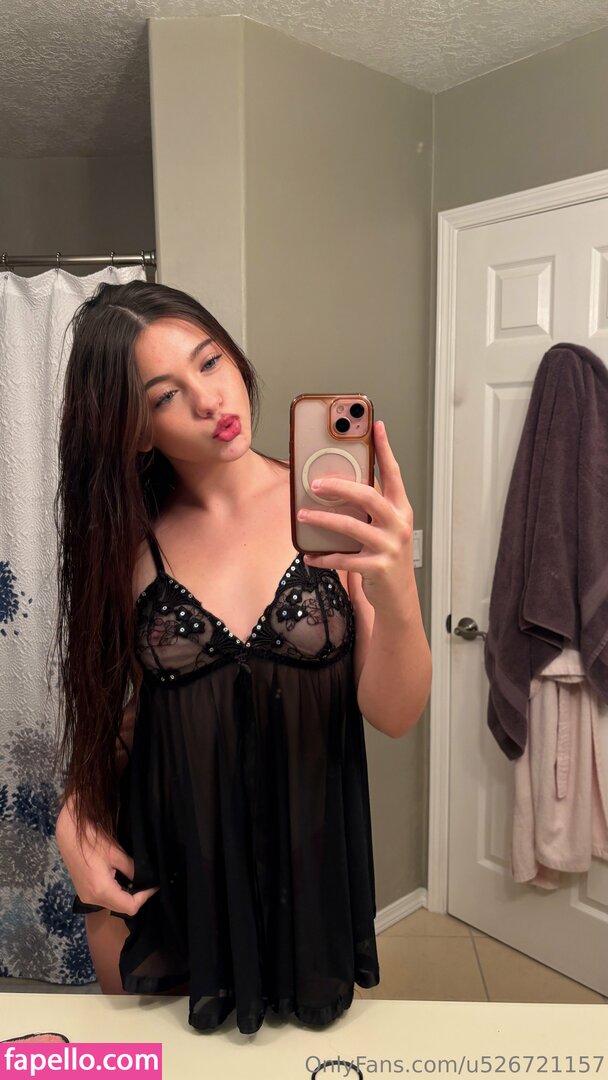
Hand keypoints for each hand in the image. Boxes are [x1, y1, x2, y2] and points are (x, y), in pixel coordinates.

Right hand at [55, 797, 157, 915]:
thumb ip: (132, 869)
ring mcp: (86, 897)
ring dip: (125, 896)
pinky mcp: (83, 892)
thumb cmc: (93, 841)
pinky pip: (104, 899)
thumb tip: (146, 878)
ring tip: (135, 880)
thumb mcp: (116, 853)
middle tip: (147, 883)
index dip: (144, 897)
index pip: (130, 906)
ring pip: (112, 904)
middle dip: (136, 897)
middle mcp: (92, 899)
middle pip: (121, 908)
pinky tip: (120, 879)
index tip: (154, 885)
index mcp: (102, 891)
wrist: (68, 834)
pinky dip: (115, 893)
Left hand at [298, 420, 413, 612]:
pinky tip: (308, 554)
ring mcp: (389, 546)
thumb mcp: (383, 527)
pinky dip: (322, 556)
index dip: (385, 449)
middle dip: (339, 487)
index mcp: (400, 509)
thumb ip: (368, 508)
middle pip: (368, 496)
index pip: (393, 473)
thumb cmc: (386, 556)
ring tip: (302, 516)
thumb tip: (336, 486)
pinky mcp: (376, 568)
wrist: (398, 597)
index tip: (376, 427)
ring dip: (323, 520)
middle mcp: (398, 524)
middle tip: (315, 484)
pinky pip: (343, 559)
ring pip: (352, 526)